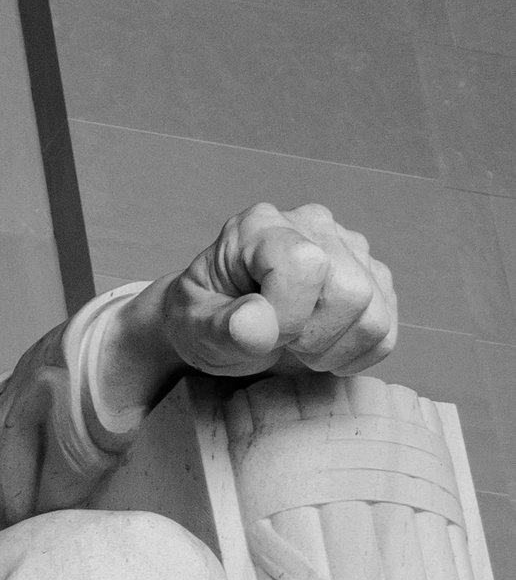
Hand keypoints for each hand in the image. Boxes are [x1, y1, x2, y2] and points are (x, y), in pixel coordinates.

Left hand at [99, 203, 398, 421]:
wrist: (221, 326)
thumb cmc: (203, 319)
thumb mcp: (192, 327)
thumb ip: (220, 326)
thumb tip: (260, 323)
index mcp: (260, 226)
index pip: (305, 264)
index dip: (287, 313)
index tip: (257, 331)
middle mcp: (312, 225)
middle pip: (350, 292)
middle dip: (312, 335)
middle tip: (277, 340)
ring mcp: (350, 250)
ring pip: (376, 316)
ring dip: (334, 348)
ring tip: (296, 344)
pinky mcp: (374, 279)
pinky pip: (386, 333)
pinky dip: (354, 354)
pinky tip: (320, 347)